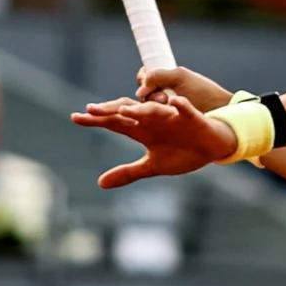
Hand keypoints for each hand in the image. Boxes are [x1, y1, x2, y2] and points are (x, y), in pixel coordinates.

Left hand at [72, 91, 238, 187]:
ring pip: (154, 111)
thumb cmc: (181, 154)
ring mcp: (172, 118)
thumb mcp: (152, 167)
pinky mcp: (192, 119)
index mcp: (143, 131)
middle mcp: (154, 121)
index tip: (74, 117)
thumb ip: (127, 173)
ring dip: (141, 110)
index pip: (115, 123)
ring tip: (125, 111)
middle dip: (112, 112)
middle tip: (91, 110)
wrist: (211, 147)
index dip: (96, 120)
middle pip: (129, 114)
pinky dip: (181, 106)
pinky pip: (186, 110)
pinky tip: (174, 103)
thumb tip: (99, 183)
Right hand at [135, 65, 232, 112]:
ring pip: (146, 107)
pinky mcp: (168, 124)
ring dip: (154, 105)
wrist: (220, 109)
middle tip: (164, 97)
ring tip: (168, 105)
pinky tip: (166, 116)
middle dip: (149, 94)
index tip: (149, 81)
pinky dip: (157, 117)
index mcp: (164, 79)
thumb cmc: (202, 91)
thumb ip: (158, 76)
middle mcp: (162, 93)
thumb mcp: (180, 77)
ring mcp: (164, 110)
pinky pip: (154, 121)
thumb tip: (139, 91)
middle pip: (142, 93)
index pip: (144, 76)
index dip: (143, 79)